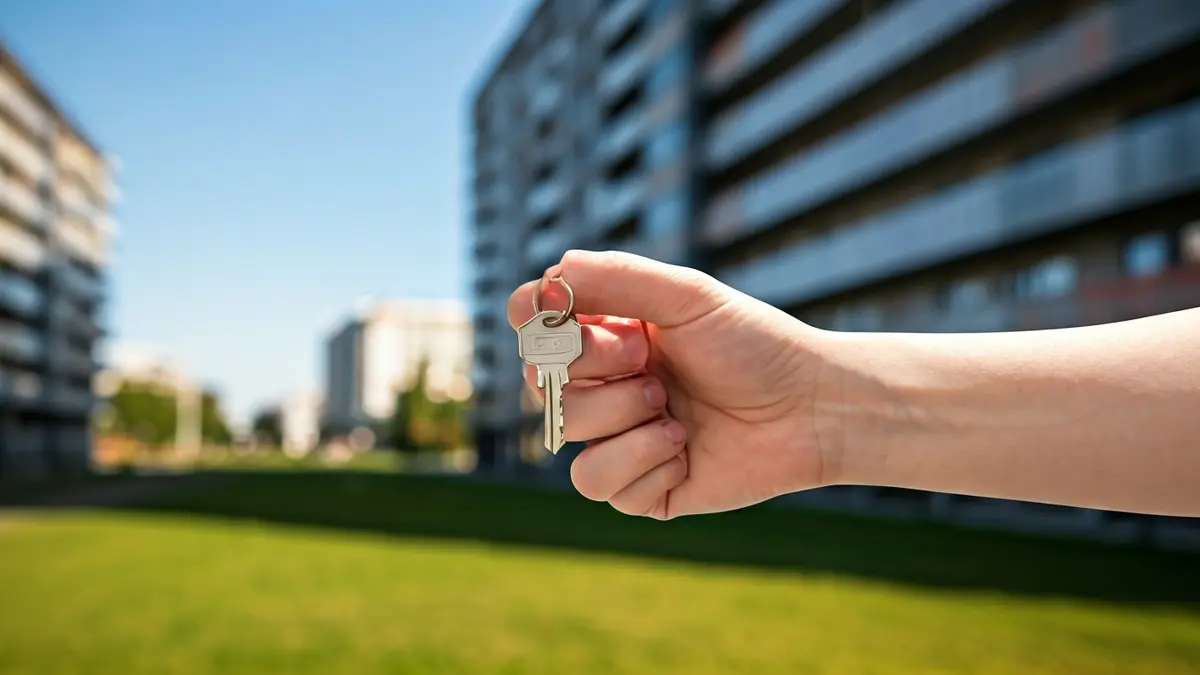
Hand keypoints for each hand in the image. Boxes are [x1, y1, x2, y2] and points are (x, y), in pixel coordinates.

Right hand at [507, 250, 832, 518]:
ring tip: (673, 412)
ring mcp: (618, 436)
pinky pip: (600, 483)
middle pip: (540, 380)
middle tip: (651, 364)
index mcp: (608, 332)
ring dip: (621, 418)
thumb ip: (617, 278)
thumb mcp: (687, 296)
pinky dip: (643, 463)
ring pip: (564, 433)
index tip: (579, 317)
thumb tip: (550, 276)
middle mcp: (605, 384)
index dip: (543, 324)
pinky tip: (684, 450)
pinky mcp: (639, 488)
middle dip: (597, 369)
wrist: (810, 410)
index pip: (532, 324)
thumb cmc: (754, 345)